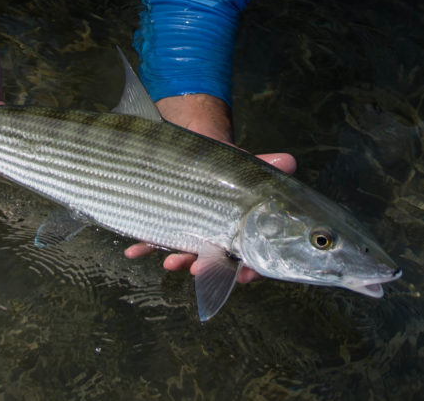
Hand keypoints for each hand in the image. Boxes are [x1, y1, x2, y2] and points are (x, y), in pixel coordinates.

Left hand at [124, 93, 297, 280]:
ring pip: (185, 254)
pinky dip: (143, 246)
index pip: (250, 257)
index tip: (246, 274)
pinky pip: (153, 240)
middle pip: (214, 260)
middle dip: (207, 268)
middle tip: (199, 269)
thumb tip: (290, 161)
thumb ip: (264, 167)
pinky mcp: (163, 226)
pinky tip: (133, 251)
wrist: (191, 149)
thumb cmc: (224, 163)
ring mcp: (188, 234)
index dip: (250, 270)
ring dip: (177, 260)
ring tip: (169, 263)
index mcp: (240, 232)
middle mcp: (214, 238)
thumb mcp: (243, 165)